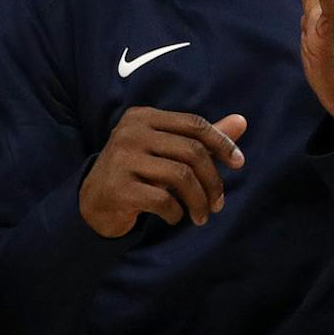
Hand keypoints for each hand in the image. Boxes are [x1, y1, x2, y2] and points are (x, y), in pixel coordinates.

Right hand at [80, 107, 247, 236]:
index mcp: (143, 117)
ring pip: (181, 176)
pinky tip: (174, 217)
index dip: (222, 143)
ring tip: (202, 216)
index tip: (239, 163)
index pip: (194, 124)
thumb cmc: (136, 173)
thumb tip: (242, 121)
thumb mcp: (166, 151)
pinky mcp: (118, 188)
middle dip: (213, 180)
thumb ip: (200, 138)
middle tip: (218, 203)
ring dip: (199, 201)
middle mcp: (130, 133)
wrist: (92, 202)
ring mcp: (121, 159)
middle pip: (192, 151)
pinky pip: (163, 199)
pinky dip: (176, 212)